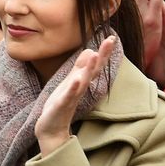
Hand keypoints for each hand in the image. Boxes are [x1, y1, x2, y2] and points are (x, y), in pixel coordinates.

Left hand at [35, 36, 114, 154]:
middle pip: (94, 70)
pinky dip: (73, 88)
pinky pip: (69, 96)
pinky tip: (77, 79)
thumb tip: (90, 50)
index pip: (96, 64)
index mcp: (83, 81)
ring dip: (89, 69)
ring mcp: (72, 97)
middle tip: (111, 40)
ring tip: (95, 55)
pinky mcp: (62, 105)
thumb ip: (80, 67)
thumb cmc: (61, 104)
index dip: (104, 51)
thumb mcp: (70, 82)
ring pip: (83, 81)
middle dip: (102, 55)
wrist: (51, 128)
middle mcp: (81, 88)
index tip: (112, 37)